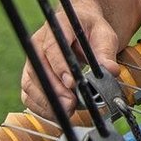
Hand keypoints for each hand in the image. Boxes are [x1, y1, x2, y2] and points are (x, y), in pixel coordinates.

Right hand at [20, 1, 121, 118]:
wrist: (82, 26)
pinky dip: (41, 106)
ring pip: (30, 83)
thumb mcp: (104, 36)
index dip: (59, 67)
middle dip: (54, 89)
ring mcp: (33, 59)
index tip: (71, 84)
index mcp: (57, 27)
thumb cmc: (92, 30)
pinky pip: (28, 93)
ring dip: (47, 101)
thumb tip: (111, 70)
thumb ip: (106, 52)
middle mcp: (39, 42)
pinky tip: (56, 113)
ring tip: (66, 111)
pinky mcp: (32, 74)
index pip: (52, 48)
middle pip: (38, 68)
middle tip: (70, 105)